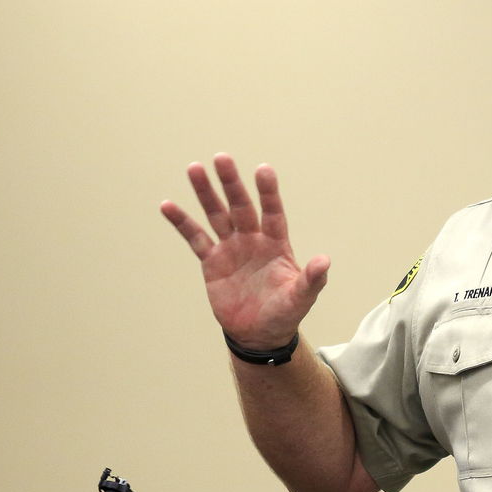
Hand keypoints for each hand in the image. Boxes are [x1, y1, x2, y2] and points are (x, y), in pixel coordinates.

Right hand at [161, 155, 329, 348]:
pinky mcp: (212, 261)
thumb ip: (312, 279)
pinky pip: (195, 238)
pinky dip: (182, 222)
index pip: (272, 213)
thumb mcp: (300, 298)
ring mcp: (231, 248)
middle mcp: (253, 239)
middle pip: (241, 206)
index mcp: (276, 244)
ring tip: (194, 168)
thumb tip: (324, 261)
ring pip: (217, 214)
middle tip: (222, 158)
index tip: (263, 169)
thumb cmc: (284, 313)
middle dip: (231, 183)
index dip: (268, 193)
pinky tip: (167, 205)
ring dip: (206, 193)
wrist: (259, 333)